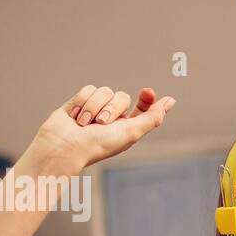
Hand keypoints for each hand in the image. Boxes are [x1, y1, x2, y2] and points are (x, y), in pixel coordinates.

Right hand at [27, 85, 175, 171]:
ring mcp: (95, 109)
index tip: (146, 92)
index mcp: (127, 127)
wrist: (64, 146)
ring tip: (84, 123)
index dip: (146, 99)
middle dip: (111, 108)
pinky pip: (88, 89)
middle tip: (101, 124)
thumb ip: (152, 117)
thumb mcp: (131, 132)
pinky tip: (75, 117)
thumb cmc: (99, 144)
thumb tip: (171, 100)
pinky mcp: (79, 102)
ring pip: (104, 91)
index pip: (142, 107)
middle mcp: (112, 118)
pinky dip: (82, 102)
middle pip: (121, 96)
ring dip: (94, 107)